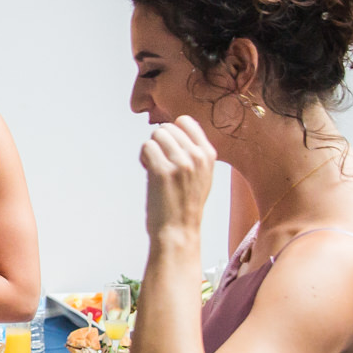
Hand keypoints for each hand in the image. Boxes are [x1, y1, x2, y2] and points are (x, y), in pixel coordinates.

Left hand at [140, 115, 216, 241]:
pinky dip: (143, 158)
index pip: (186, 121)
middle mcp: (197, 156)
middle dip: (159, 142)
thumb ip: (194, 152)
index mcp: (208, 155)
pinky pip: (146, 147)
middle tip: (161, 162)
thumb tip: (177, 128)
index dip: (172, 132)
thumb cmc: (185, 204)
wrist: (178, 231)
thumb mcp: (202, 175)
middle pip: (167, 128)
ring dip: (150, 149)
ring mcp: (180, 163)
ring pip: (156, 135)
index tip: (171, 149)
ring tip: (155, 167)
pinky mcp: (162, 171)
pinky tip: (148, 171)